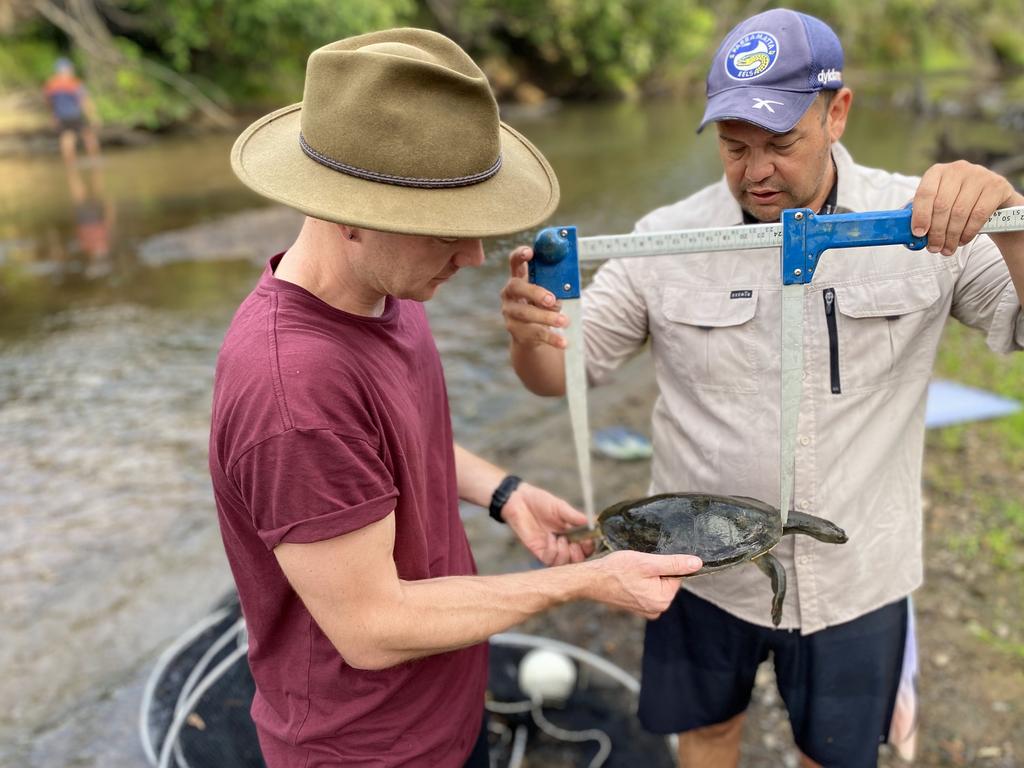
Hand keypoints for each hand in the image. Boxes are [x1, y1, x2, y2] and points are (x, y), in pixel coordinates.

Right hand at [500, 245, 568, 348]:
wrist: (532, 334)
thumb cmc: (543, 305)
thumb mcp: (549, 291)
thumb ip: (555, 284)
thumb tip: (568, 284)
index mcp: (518, 278)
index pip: (515, 262)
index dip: (520, 255)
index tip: (530, 252)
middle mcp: (509, 294)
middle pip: (516, 287)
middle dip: (535, 292)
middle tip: (552, 300)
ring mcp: (509, 313)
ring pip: (525, 313)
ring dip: (546, 317)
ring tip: (564, 321)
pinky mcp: (515, 331)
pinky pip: (533, 333)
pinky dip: (551, 338)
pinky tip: (563, 342)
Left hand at [501, 482, 592, 565]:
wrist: (519, 501)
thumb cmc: (540, 501)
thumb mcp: (560, 506)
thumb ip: (574, 516)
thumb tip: (591, 522)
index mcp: (572, 532)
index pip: (586, 547)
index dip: (589, 547)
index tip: (588, 539)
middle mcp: (564, 543)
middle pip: (578, 560)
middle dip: (579, 555)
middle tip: (575, 543)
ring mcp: (551, 549)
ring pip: (564, 564)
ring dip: (565, 554)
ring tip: (561, 538)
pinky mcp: (539, 552)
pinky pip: (549, 561)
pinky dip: (553, 551)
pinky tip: (550, 538)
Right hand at [583, 550, 702, 618]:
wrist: (591, 580)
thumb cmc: (616, 570)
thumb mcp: (648, 562)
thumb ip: (674, 564)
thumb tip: (698, 563)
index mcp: (662, 600)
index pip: (677, 576)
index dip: (664, 564)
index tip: (648, 562)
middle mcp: (657, 610)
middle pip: (667, 581)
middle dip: (655, 570)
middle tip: (638, 566)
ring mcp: (646, 611)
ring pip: (656, 584)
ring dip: (646, 575)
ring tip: (631, 572)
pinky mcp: (637, 608)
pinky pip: (646, 590)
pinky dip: (639, 582)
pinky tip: (627, 578)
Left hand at [911, 160, 1023, 256]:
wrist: (994, 202)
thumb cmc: (957, 204)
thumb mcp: (938, 204)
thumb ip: (921, 214)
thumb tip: (905, 233)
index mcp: (937, 172)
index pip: (925, 193)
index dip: (920, 215)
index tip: (918, 233)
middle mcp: (958, 169)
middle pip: (942, 205)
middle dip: (936, 231)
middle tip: (933, 248)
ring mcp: (979, 175)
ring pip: (960, 212)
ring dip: (951, 236)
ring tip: (947, 249)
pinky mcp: (997, 185)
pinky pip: (979, 214)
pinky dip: (968, 232)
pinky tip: (962, 240)